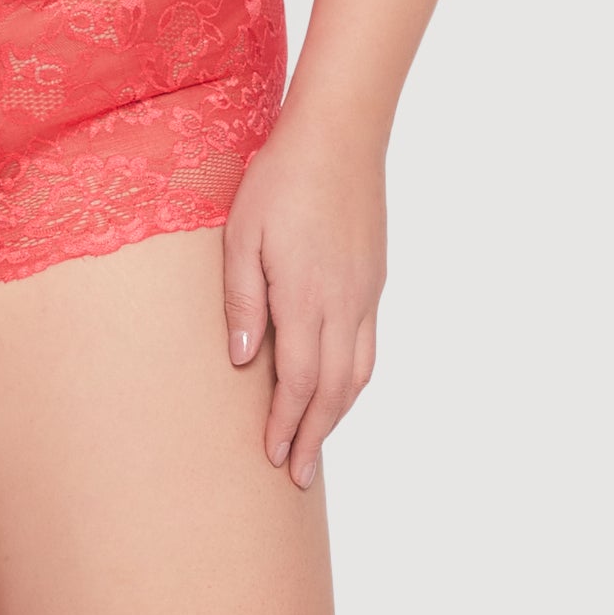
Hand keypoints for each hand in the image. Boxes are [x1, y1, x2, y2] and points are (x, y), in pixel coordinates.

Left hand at [219, 108, 386, 487]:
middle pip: (333, 390)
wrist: (339, 136)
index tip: (275, 459)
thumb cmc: (280, 179)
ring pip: (358, 374)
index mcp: (307, 298)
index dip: (287, 425)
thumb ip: (242, 299)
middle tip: (300, 477)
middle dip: (315, 436)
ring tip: (319, 442)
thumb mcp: (241, 235)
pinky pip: (368, 347)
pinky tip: (338, 389)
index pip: (297, 382)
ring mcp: (364, 295)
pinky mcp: (373, 281)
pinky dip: (353, 381)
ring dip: (338, 414)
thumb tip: (242, 360)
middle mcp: (344, 305)